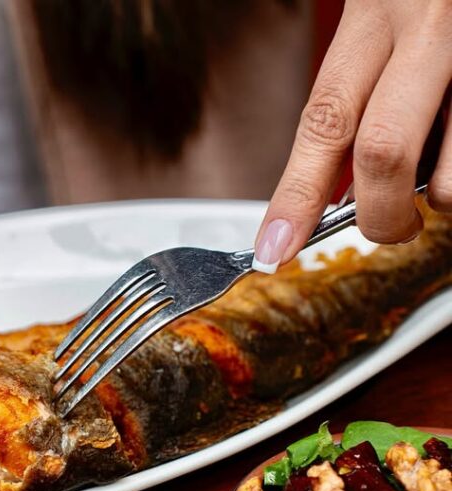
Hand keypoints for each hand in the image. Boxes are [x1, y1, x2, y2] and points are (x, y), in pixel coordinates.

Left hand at [253, 0, 451, 273]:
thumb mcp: (383, 18)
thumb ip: (359, 93)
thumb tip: (335, 188)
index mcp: (375, 18)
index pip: (322, 123)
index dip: (293, 199)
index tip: (273, 249)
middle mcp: (429, 30)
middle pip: (382, 154)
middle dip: (381, 215)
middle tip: (388, 226)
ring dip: (444, 197)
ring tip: (445, 171)